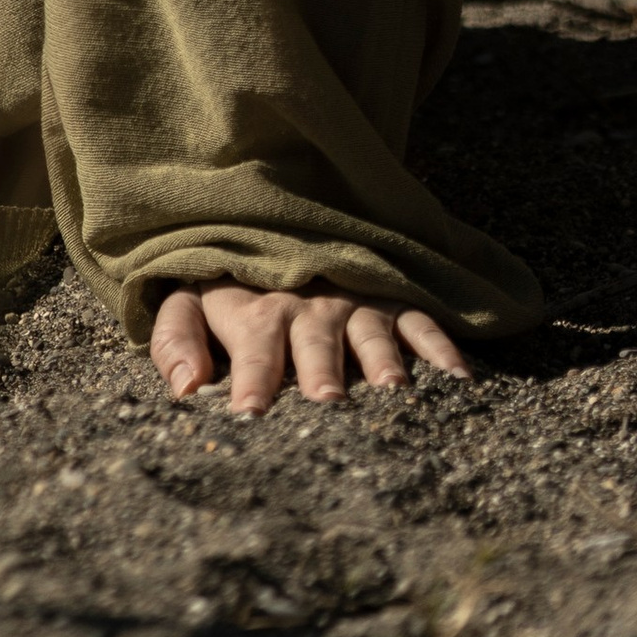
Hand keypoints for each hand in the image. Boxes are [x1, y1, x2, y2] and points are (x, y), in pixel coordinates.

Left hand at [150, 280, 471, 413]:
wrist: (269, 220)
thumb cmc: (227, 283)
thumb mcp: (187, 299)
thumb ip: (178, 339)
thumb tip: (184, 389)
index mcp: (255, 313)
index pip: (252, 351)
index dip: (250, 382)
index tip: (249, 416)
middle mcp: (307, 308)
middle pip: (315, 344)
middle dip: (321, 374)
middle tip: (329, 405)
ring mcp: (353, 302)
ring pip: (370, 334)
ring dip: (381, 362)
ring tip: (394, 394)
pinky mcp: (389, 299)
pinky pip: (419, 321)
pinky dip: (441, 348)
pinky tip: (458, 381)